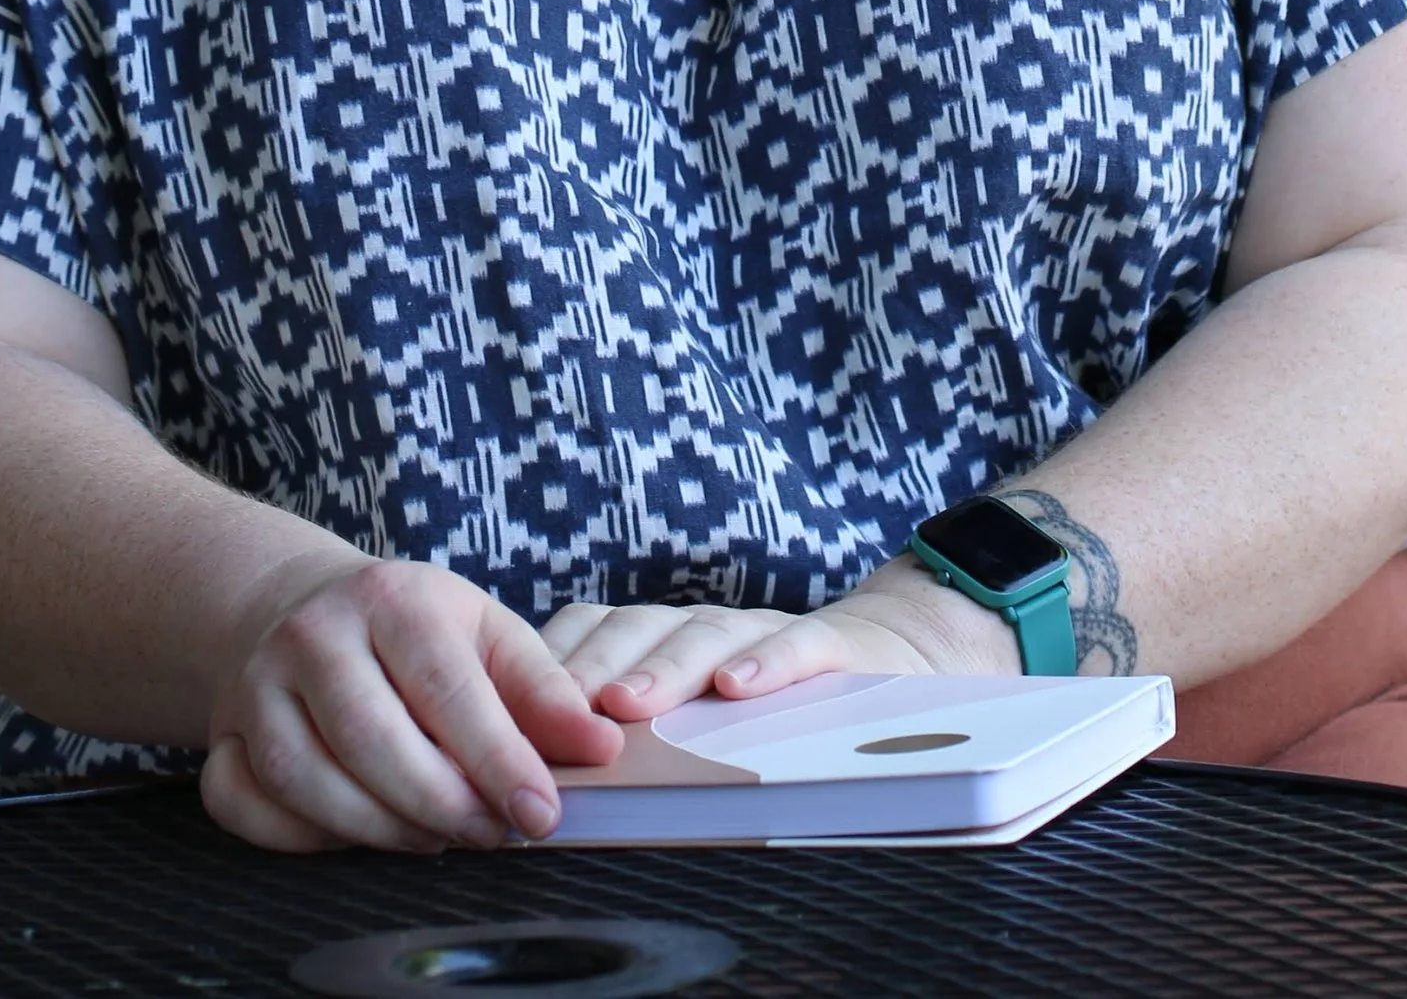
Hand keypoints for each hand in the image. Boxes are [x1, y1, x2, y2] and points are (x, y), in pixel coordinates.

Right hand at [202, 550, 623, 855]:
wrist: (302, 609)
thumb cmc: (414, 632)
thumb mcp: (486, 634)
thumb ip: (545, 691)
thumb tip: (603, 747)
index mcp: (392, 598)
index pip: (447, 688)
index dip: (498, 759)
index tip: (540, 814)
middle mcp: (315, 634)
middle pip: (372, 739)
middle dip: (441, 805)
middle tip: (490, 836)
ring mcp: (257, 684)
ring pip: (306, 780)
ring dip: (378, 830)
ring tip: (436, 838)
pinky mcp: (221, 733)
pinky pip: (244, 805)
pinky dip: (298, 838)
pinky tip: (353, 835)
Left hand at [542, 562, 1018, 721]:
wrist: (900, 654)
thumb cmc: (775, 701)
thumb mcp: (699, 712)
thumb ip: (635, 729)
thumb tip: (533, 777)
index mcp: (660, 641)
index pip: (590, 635)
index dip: (546, 664)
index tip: (506, 706)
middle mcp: (705, 628)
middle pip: (634, 631)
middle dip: (588, 667)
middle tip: (553, 709)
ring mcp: (765, 631)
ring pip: (703, 634)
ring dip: (660, 666)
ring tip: (626, 702)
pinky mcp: (834, 644)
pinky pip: (799, 644)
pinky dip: (767, 662)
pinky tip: (740, 685)